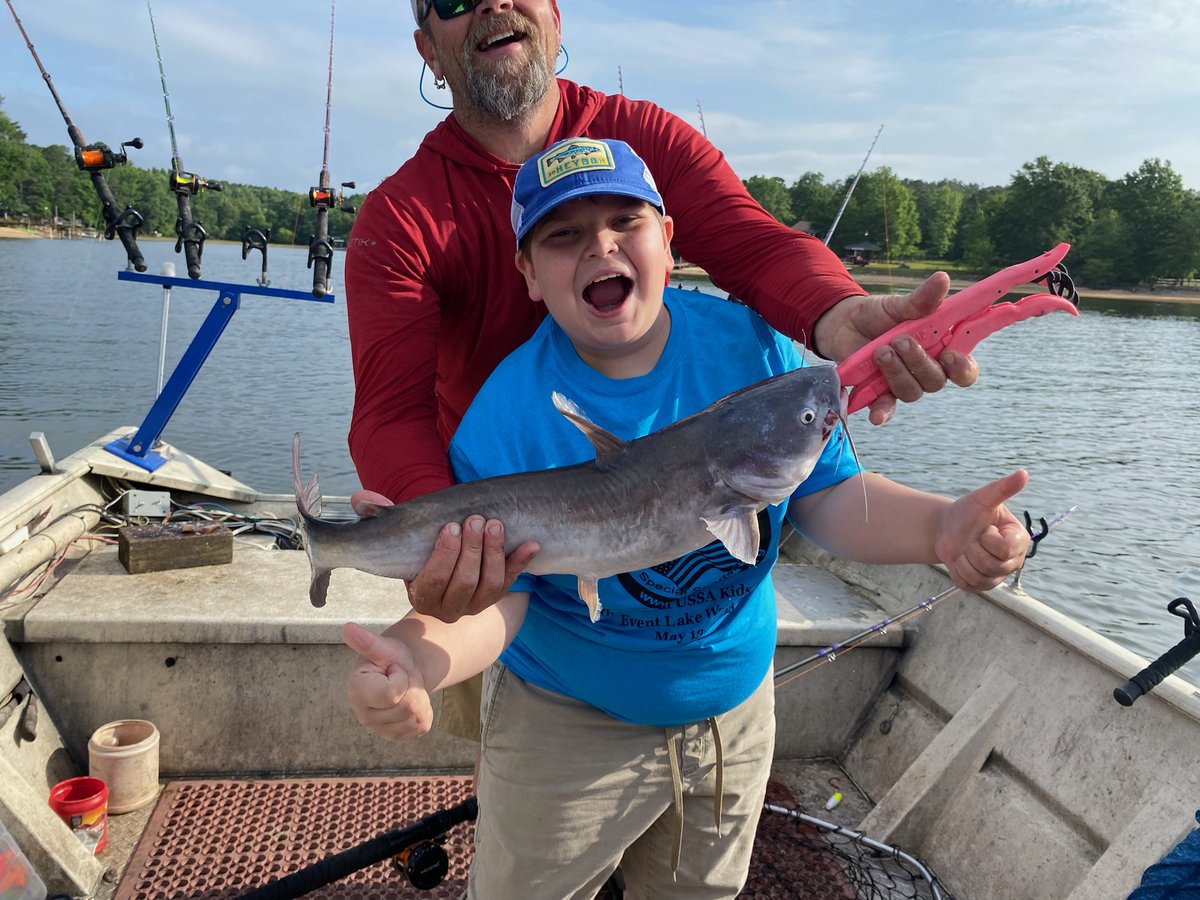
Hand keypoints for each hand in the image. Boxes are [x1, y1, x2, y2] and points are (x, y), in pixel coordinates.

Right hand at [343, 621, 431, 741]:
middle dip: (413, 688)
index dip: (401, 677)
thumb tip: (347, 628)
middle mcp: (364, 715)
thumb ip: (367, 641)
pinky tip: (412, 701)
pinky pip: (421, 728)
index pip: (392, 693)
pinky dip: (424, 713)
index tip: (393, 669)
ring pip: (416, 719)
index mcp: (357, 691)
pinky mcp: (395, 737)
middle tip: (403, 679)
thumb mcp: (382, 647)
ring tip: (408, 689)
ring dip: (420, 700)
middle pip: (407, 707)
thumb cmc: (390, 656)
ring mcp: (379, 730)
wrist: (402, 670)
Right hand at [350, 491, 539, 623]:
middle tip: (474, 519)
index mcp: (421, 595)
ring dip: (494, 552)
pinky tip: (530, 543)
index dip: (444, 554)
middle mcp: (447, 608)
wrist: (447, 579)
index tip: (450, 526)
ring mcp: (474, 605)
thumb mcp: (400, 537)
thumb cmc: (419, 550)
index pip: (433, 580)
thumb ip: (380, 517)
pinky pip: (512, 582)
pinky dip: (521, 562)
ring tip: (494, 524)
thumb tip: (358, 498)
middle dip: (471, 549)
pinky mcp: (496, 597)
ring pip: (489, 584)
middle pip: (464, 582)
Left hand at [814, 274, 979, 424]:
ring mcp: (903, 382)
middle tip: (900, 340)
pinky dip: (882, 412)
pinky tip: (876, 416)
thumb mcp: (899, 305)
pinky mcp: (879, 392)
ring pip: (912, 391)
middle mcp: (926, 369)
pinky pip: (886, 408)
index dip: (963, 368)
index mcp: (941, 348)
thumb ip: (922, 299)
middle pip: (936, 380)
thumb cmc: (880, 315)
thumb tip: (943, 279)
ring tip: (880, 350)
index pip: (964, 368)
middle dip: (919, 362)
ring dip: (897, 372)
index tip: (952, 355)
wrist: (844, 324)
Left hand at [934, 470, 1030, 591]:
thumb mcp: (983, 498)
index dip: (988, 539)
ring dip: (964, 561)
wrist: (946, 528)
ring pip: (979, 577)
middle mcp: (1013, 560)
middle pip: (991, 565)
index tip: (985, 529)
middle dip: (973, 549)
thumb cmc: (968, 512)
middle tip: (972, 539)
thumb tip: (1023, 473)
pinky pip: (967, 585)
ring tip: (966, 550)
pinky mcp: (981, 585)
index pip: (1004, 549)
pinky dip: (957, 571)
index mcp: (1019, 540)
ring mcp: (997, 575)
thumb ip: (1003, 488)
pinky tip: (960, 560)